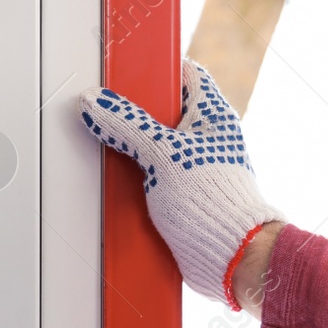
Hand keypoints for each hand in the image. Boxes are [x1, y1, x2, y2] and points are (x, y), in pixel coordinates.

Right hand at [79, 59, 284, 308]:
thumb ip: (126, 125)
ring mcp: (198, 168)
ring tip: (111, 148)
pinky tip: (122, 182)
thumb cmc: (214, 201)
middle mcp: (209, 139)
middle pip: (165, 113)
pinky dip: (140, 180)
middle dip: (136, 115)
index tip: (128, 70)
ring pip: (158, 148)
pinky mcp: (188, 196)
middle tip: (109, 112)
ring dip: (135, 152)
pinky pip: (157, 178)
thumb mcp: (161, 154)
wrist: (232, 257)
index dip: (158, 70)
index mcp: (213, 115)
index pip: (186, 75)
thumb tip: (96, 102)